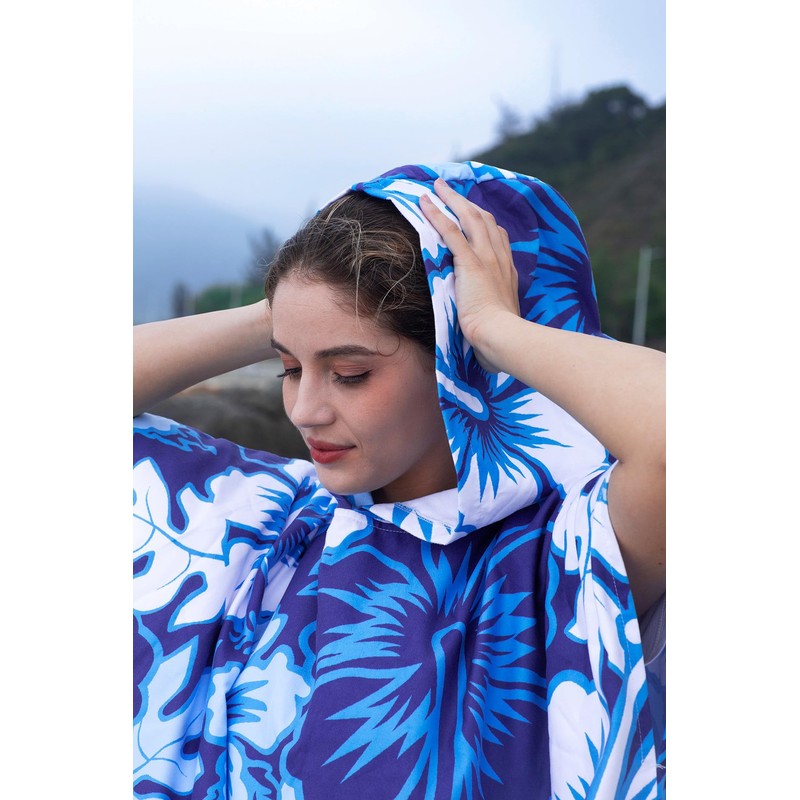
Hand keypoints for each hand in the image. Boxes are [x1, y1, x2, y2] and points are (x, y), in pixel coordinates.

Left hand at [420, 178, 519, 371]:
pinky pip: (451, 231)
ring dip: (451, 199)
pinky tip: (425, 202)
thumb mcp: (500, 318)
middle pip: (484, 220)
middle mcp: (500, 259)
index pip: (498, 237)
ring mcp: (487, 258)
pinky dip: (437, 214)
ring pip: (468, 218)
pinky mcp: (471, 262)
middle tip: (450, 191)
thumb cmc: (500, 337)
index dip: (484, 222)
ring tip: (436, 187)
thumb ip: (493, 310)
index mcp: (508, 271)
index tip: (472, 213)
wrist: (502, 337)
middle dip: (466, 203)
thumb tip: (485, 319)